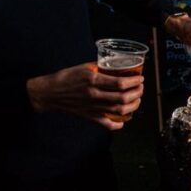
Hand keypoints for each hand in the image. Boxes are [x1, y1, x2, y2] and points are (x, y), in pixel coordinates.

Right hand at [26, 62, 143, 130]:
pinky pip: (107, 125)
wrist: (49, 93)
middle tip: (141, 88)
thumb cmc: (66, 78)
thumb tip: (116, 65)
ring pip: (119, 111)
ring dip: (133, 106)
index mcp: (93, 80)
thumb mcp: (83, 67)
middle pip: (123, 97)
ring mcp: (92, 107)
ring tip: (137, 99)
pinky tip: (124, 120)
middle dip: (137, 93)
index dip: (134, 82)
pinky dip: (118, 125)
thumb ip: (100, 67)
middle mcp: (94, 95)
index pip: (120, 83)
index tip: (140, 79)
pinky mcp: (89, 116)